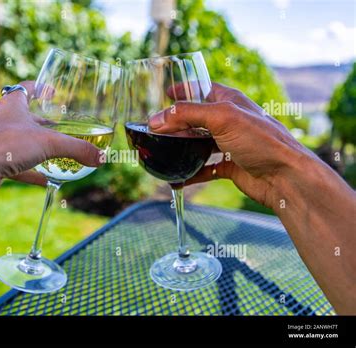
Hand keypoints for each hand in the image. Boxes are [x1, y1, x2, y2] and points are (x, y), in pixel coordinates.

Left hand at [0, 81, 102, 194]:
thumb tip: (101, 158)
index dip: (40, 88)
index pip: (26, 88)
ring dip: (37, 148)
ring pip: (20, 142)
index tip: (51, 91)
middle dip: (41, 122)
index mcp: (13, 104)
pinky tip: (48, 180)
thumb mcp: (49, 143)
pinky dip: (33, 172)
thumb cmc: (7, 144)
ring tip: (56, 153)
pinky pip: (18, 166)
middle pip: (24, 116)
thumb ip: (77, 149)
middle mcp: (2, 120)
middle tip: (59, 126)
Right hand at [148, 82, 311, 209]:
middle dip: (176, 123)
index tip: (165, 93)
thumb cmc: (261, 140)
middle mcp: (229, 121)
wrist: (285, 177)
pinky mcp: (231, 166)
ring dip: (181, 148)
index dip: (184, 89)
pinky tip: (177, 179)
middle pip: (196, 118)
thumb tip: (155, 120)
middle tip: (156, 128)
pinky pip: (205, 169)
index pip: (202, 89)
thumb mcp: (222, 118)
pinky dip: (190, 173)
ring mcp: (230, 144)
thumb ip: (186, 115)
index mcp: (230, 101)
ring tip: (162, 151)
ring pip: (199, 143)